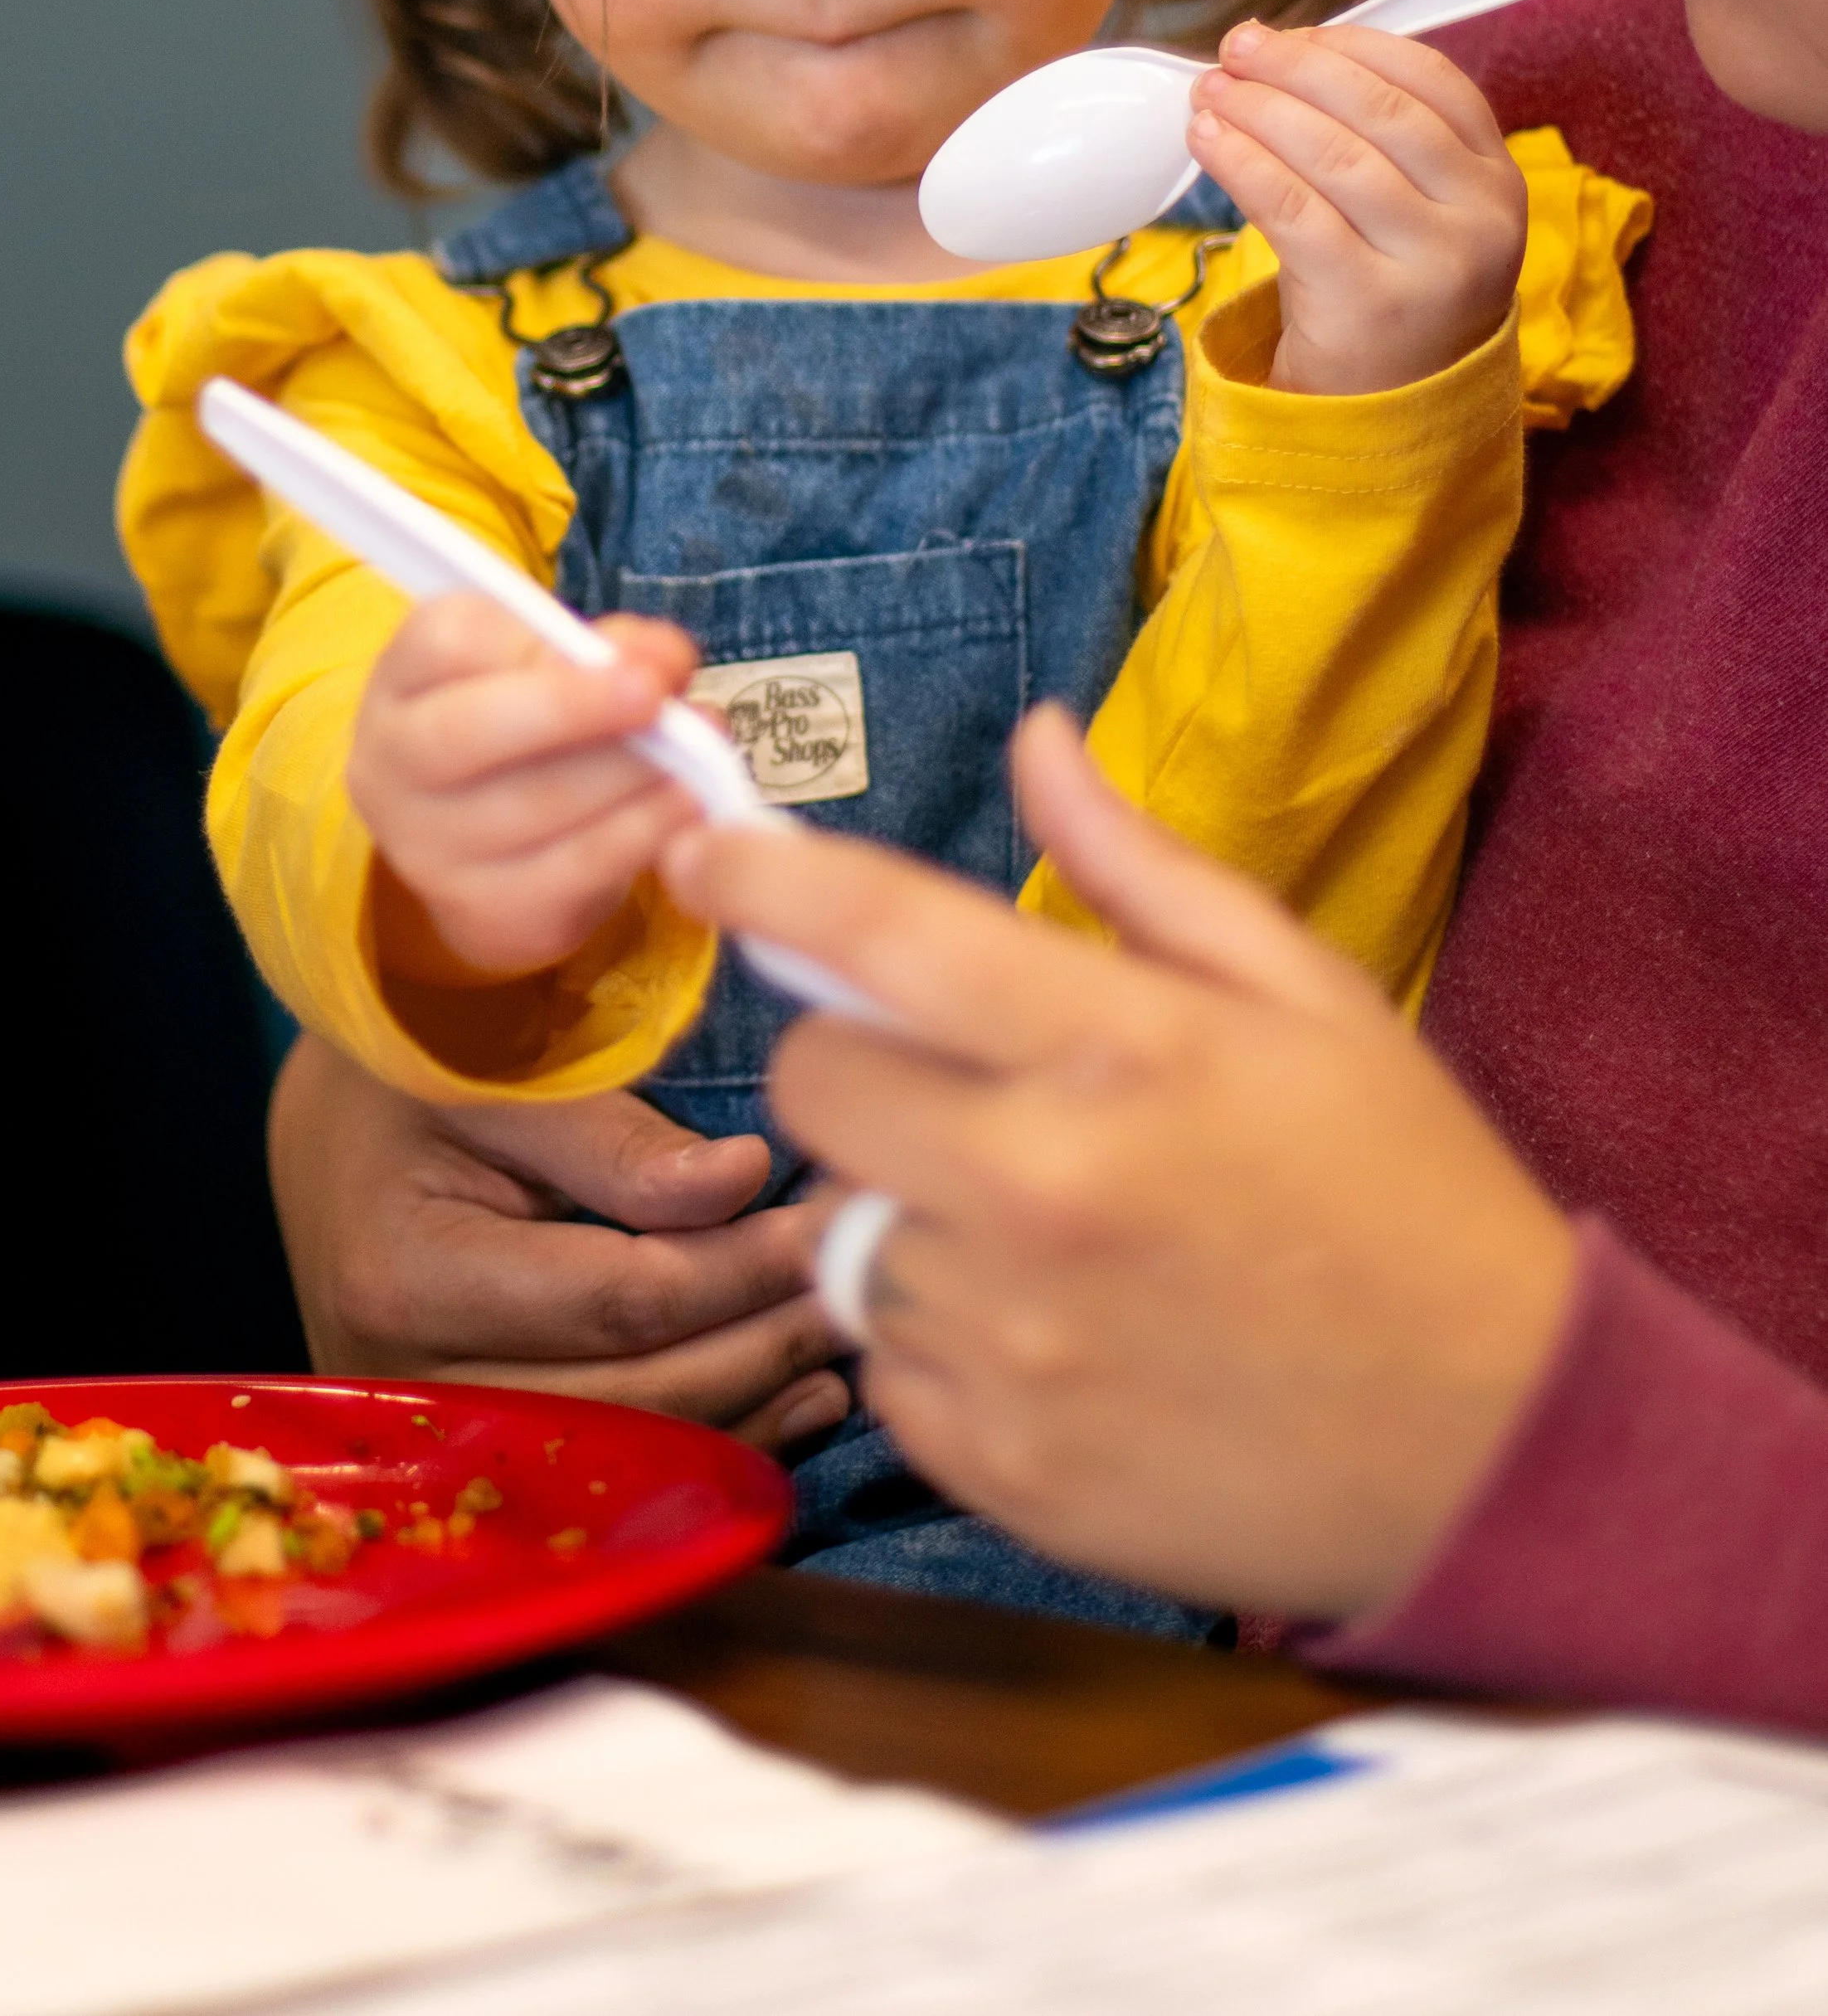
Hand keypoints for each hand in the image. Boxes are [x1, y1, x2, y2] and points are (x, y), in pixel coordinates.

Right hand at [266, 1033, 852, 1451]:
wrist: (332, 1132)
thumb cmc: (416, 1070)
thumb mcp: (498, 1071)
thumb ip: (611, 1137)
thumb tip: (742, 1182)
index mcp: (411, 1271)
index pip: (619, 1300)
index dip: (743, 1269)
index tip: (832, 1220)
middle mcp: (415, 1381)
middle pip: (634, 1394)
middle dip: (766, 1340)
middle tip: (863, 1279)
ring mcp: (439, 1434)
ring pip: (632, 1448)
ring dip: (755, 1400)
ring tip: (845, 1337)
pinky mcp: (473, 1452)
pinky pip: (614, 1466)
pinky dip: (718, 1435)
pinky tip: (798, 1396)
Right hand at [346, 595, 704, 979]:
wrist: (484, 846)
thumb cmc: (525, 727)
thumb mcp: (549, 669)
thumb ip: (607, 648)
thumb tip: (664, 657)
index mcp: (402, 681)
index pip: (442, 641)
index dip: (532, 638)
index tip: (616, 644)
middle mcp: (392, 765)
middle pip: (467, 730)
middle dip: (571, 708)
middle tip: (655, 696)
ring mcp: (428, 849)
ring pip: (532, 806)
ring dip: (629, 774)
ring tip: (699, 748)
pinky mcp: (482, 910)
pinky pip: (571, 871)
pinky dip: (641, 833)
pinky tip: (688, 805)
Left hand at [660, 705, 1576, 1618]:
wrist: (1500, 1448)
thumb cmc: (1407, 1193)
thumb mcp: (1306, 994)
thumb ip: (1141, 869)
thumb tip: (1034, 740)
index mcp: (1119, 1051)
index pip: (880, 933)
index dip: (767, 879)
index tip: (706, 857)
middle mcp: (1037, 1191)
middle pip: (814, 1087)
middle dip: (863, 1064)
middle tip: (964, 1084)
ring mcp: (1006, 1343)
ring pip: (842, 1234)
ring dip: (906, 1212)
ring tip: (1040, 1227)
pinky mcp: (995, 1465)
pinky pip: (884, 1365)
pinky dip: (940, 1339)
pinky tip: (1055, 1331)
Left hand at [1187, 19, 1526, 393]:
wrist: (1392, 413)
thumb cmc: (1392, 291)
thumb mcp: (1423, 213)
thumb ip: (1382, 139)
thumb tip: (1278, 51)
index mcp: (1499, 179)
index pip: (1432, 79)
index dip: (1353, 45)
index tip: (1291, 34)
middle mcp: (1479, 218)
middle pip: (1378, 109)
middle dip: (1296, 68)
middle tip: (1236, 48)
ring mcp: (1431, 263)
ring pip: (1332, 155)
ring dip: (1259, 110)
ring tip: (1210, 93)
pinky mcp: (1369, 301)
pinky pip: (1292, 210)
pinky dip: (1241, 162)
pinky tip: (1208, 140)